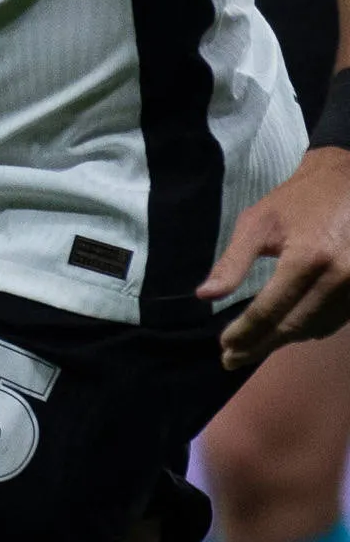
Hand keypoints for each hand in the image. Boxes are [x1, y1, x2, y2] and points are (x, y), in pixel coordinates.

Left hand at [205, 145, 349, 367]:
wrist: (346, 183)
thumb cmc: (297, 200)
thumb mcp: (258, 222)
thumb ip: (233, 261)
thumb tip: (205, 295)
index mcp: (308, 260)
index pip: (271, 311)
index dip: (246, 333)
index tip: (224, 348)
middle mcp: (339, 279)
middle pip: (294, 326)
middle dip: (261, 345)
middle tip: (232, 358)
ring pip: (317, 329)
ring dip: (285, 340)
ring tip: (254, 346)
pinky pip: (335, 321)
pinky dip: (308, 328)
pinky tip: (285, 331)